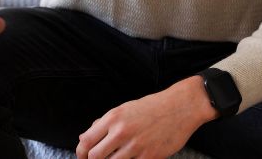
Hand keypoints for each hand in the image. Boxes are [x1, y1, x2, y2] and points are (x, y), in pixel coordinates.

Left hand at [75, 76, 216, 158]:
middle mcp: (122, 132)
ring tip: (114, 158)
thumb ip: (103, 123)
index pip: (87, 141)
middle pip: (95, 157)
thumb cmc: (152, 107)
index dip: (81, 152)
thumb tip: (85, 137)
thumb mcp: (124, 109)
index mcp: (113, 118)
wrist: (180, 107)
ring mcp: (136, 146)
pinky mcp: (149, 157)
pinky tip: (132, 157)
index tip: (82, 156)